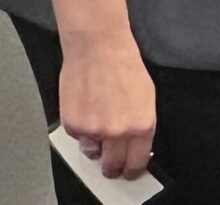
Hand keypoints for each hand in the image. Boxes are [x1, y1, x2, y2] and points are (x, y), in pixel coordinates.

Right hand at [57, 32, 154, 179]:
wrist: (98, 48)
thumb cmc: (124, 66)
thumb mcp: (146, 98)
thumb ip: (140, 126)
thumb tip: (136, 146)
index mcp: (141, 126)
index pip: (137, 162)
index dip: (132, 169)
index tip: (129, 171)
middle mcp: (118, 132)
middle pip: (112, 166)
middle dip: (111, 166)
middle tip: (110, 161)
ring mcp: (94, 130)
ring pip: (92, 152)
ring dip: (94, 144)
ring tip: (97, 120)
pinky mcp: (73, 125)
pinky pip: (77, 137)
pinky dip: (81, 128)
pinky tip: (86, 107)